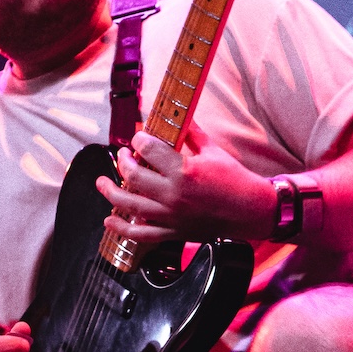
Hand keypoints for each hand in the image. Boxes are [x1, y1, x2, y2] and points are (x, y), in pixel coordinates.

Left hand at [94, 126, 269, 247]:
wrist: (250, 210)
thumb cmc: (235, 180)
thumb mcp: (214, 151)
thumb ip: (192, 134)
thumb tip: (180, 117)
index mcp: (184, 170)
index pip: (149, 149)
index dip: (139, 139)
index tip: (138, 137)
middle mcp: (174, 194)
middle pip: (133, 175)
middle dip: (123, 161)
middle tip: (123, 155)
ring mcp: (171, 215)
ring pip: (129, 204)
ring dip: (110, 192)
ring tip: (101, 183)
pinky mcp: (173, 231)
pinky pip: (141, 234)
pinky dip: (122, 229)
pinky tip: (108, 222)